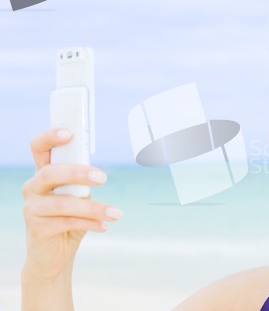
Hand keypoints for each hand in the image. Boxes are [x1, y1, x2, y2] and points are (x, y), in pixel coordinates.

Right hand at [21, 128, 122, 309]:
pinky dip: (91, 223)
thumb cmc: (69, 219)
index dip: (50, 137)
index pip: (39, 148)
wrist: (54, 256)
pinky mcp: (37, 229)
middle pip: (50, 173)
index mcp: (43, 174)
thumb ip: (82, 183)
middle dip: (77, 172)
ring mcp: (32, 209)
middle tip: (102, 177)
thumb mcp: (78, 197)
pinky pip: (67, 223)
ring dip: (93, 207)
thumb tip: (97, 173)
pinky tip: (105, 226)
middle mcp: (32, 188)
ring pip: (62, 202)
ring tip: (116, 213)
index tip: (70, 133)